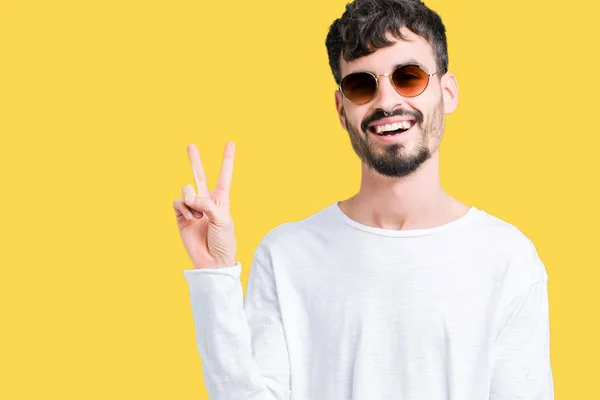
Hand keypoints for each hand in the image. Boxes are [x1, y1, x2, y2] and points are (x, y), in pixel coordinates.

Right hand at [173, 142, 236, 268]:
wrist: (213, 261)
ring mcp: (192, 208)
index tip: (230, 143)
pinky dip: (183, 208)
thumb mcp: (222, 219)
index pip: (224, 176)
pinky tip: (190, 218)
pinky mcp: (181, 217)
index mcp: (221, 199)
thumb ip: (206, 204)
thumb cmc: (224, 241)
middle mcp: (206, 201)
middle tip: (190, 145)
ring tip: (196, 213)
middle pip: (199, 175)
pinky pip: (178, 202)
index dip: (227, 160)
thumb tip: (187, 197)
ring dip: (190, 198)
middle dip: (195, 160)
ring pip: (186, 189)